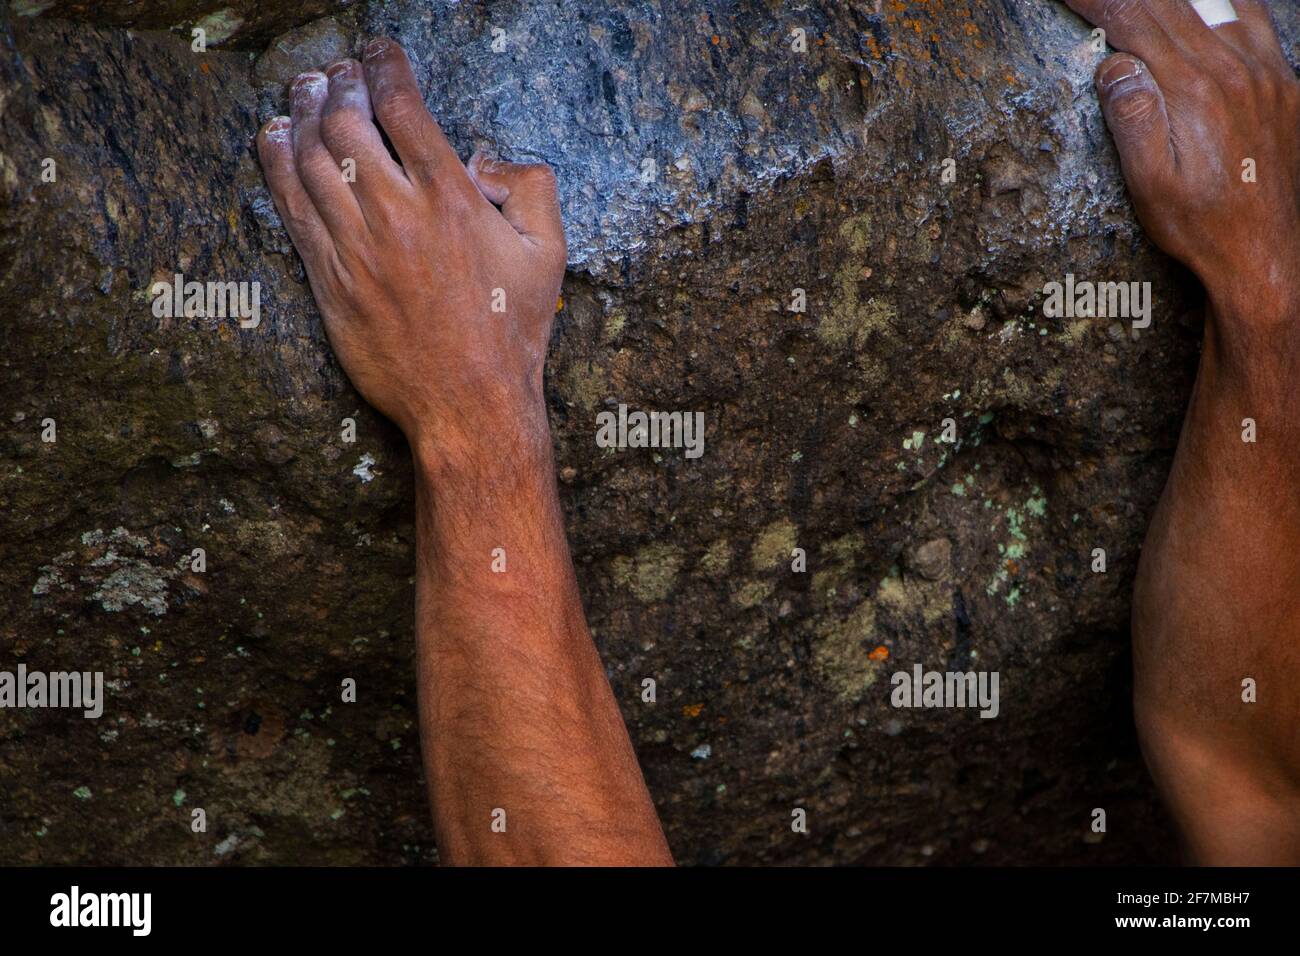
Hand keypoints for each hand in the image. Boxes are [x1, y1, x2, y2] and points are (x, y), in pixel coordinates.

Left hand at [256, 38, 565, 467]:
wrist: (469, 405)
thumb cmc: (513, 331)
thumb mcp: (550, 254)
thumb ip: (532, 188)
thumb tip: (486, 157)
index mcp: (453, 200)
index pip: (404, 109)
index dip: (385, 67)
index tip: (379, 52)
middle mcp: (398, 216)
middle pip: (348, 124)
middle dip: (339, 84)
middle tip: (338, 70)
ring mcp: (357, 249)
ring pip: (311, 159)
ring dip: (303, 113)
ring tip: (305, 89)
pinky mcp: (330, 281)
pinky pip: (291, 209)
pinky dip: (276, 164)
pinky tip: (273, 137)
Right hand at [1066, 0, 1299, 313]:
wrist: (1267, 251)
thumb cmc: (1201, 225)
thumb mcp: (1149, 185)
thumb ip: (1133, 120)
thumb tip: (1114, 65)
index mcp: (1193, 90)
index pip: (1135, 21)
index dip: (1097, 0)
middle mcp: (1234, 68)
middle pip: (1171, 4)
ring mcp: (1266, 72)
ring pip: (1215, 4)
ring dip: (1173, 0)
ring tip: (1143, 5)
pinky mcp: (1284, 84)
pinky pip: (1253, 21)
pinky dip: (1222, 8)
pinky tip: (1206, 12)